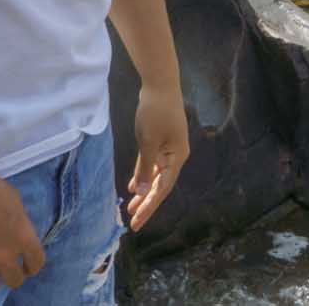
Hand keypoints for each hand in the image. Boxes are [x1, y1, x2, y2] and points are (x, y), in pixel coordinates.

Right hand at [0, 165, 45, 291]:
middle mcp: (3, 254)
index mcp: (22, 236)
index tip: (27, 266)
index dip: (32, 265)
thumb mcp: (14, 201)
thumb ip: (19, 224)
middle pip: (14, 280)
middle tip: (5, 269)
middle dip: (12, 275)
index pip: (36, 263)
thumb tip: (17, 236)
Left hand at [124, 84, 189, 231]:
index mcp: (177, 157)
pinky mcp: (161, 141)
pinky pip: (152, 164)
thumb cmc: (155, 112)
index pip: (162, 188)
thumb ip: (146, 168)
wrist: (160, 85)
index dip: (149, 206)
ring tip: (131, 208)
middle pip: (161, 185)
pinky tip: (134, 186)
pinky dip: (144, 175)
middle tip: (132, 222)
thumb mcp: (148, 142)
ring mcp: (169, 148)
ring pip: (156, 176)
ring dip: (144, 191)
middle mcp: (176, 156)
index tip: (136, 222)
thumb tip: (143, 192)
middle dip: (146, 203)